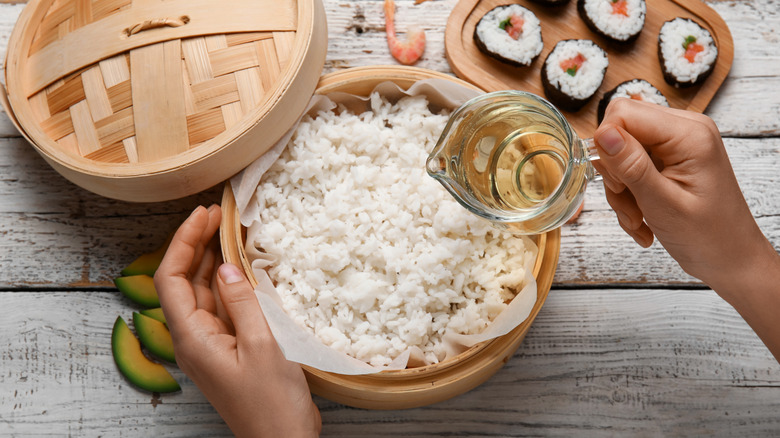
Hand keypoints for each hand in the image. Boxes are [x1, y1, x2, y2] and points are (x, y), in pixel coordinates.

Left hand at [154, 205, 320, 436]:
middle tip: (219, 214)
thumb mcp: (262, 346)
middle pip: (184, 282)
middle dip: (197, 244)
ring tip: (231, 231)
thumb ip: (242, 303)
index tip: (204, 214)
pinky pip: (222, 308)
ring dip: (214, 261)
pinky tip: (244, 268)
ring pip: (204, 293)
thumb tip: (226, 266)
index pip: (170, 279)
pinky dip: (230, 283)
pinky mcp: (229, 349)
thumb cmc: (273, 403)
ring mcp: (211, 345)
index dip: (183, 242)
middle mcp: (195, 340)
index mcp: (193, 339)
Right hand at [592, 99, 769, 291]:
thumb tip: (603, 134)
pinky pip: (631, 166)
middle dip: (615, 172)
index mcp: (689, 135)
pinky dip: (629, 194)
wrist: (731, 259)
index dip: (607, 146)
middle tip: (628, 203)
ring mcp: (678, 144)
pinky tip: (642, 218)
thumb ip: (631, 166)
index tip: (618, 184)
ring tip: (638, 218)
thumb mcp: (663, 204)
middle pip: (620, 131)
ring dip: (621, 190)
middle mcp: (685, 130)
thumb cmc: (709, 237)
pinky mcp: (671, 158)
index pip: (623, 113)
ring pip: (621, 152)